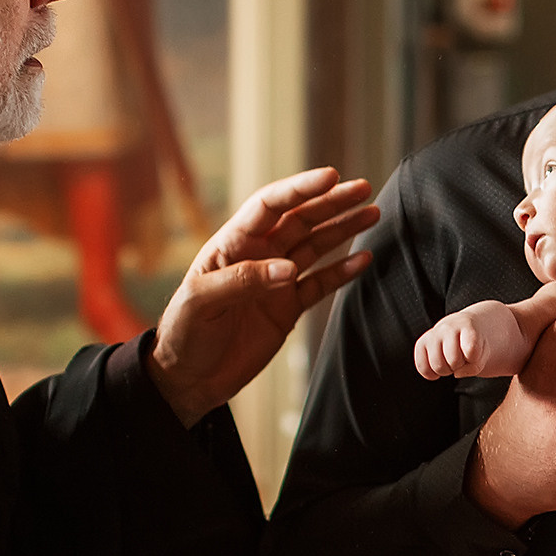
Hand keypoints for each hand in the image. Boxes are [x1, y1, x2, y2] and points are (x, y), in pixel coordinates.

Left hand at [147, 167, 377, 426]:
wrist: (189, 378)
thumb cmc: (183, 335)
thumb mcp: (201, 302)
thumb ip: (244, 280)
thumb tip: (288, 268)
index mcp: (231, 245)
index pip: (269, 206)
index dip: (299, 189)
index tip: (330, 177)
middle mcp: (257, 256)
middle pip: (300, 220)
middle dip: (331, 202)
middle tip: (363, 189)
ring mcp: (275, 281)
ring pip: (315, 246)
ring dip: (343, 230)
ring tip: (372, 214)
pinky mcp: (288, 307)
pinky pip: (320, 283)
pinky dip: (342, 271)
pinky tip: (363, 259)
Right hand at [416, 289, 555, 381]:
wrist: (499, 338)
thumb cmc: (516, 331)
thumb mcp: (532, 320)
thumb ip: (546, 306)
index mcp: (476, 319)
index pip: (466, 342)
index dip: (472, 354)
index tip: (479, 355)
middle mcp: (453, 324)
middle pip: (444, 356)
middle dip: (458, 364)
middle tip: (473, 359)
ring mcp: (440, 336)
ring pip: (433, 361)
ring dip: (445, 367)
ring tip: (462, 363)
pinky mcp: (430, 349)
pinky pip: (421, 363)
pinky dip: (429, 370)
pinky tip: (447, 370)